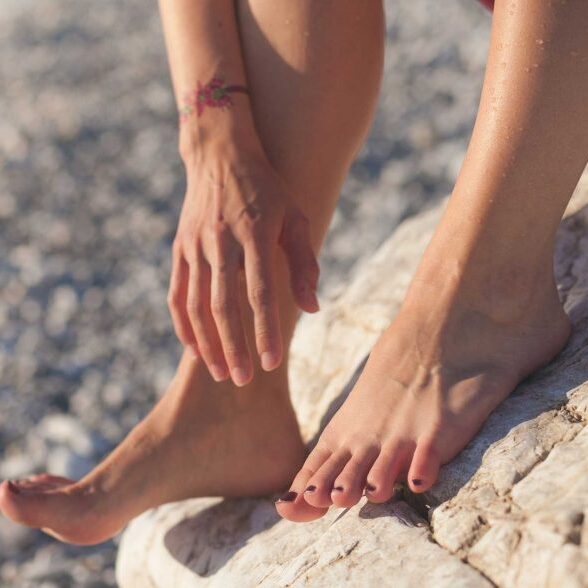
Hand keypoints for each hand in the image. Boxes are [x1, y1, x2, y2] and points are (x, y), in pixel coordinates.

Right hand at [168, 141, 319, 385]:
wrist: (220, 154)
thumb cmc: (267, 189)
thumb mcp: (295, 217)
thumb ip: (304, 264)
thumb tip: (312, 309)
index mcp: (255, 234)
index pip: (261, 294)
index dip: (266, 331)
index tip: (273, 363)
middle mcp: (221, 241)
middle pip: (224, 306)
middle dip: (234, 347)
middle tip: (243, 381)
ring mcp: (195, 245)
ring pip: (196, 304)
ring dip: (207, 342)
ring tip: (219, 373)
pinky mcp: (179, 248)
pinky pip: (177, 294)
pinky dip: (183, 324)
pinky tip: (194, 348)